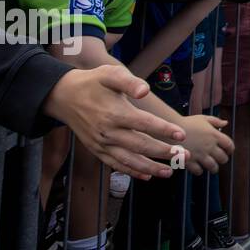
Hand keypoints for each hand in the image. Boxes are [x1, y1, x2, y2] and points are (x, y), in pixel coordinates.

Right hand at [42, 64, 187, 179]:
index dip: (164, 130)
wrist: (64, 96)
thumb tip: (145, 90)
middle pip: (140, 146)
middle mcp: (108, 132)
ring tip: (170, 172)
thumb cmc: (92, 82)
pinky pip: (115, 164)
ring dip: (150, 168)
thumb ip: (129, 82)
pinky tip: (147, 176)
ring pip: (129, 160)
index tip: (182, 135)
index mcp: (115, 113)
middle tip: (185, 156)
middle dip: (164, 152)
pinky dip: (131, 171)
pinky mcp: (96, 150)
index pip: (144, 124)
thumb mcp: (109, 74)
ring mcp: (101, 143)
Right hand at [176, 113, 232, 174]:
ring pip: (213, 167)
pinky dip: (200, 171)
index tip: (229, 151)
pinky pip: (198, 171)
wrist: (168, 129)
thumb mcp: (203, 118)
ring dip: (214, 168)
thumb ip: (215, 121)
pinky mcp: (189, 162)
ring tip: (212, 167)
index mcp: (214, 135)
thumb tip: (225, 123)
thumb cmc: (187, 123)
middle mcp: (209, 146)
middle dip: (223, 160)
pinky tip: (199, 168)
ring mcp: (199, 155)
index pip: (229, 145)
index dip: (231, 149)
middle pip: (223, 158)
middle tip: (220, 159)